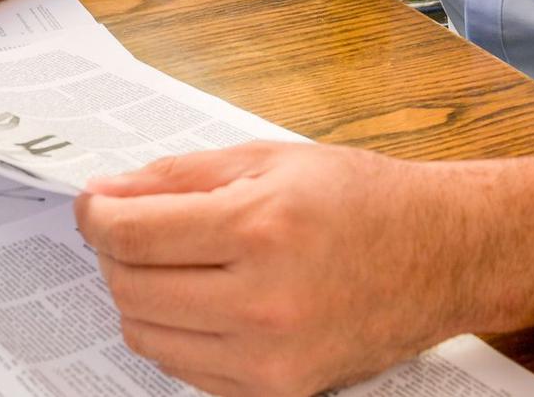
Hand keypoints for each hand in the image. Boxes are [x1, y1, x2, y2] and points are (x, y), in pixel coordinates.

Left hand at [76, 142, 461, 395]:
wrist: (441, 256)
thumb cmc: (360, 199)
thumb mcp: (267, 160)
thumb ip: (178, 176)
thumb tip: (106, 193)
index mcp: (260, 229)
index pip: (133, 234)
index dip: (96, 215)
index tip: (92, 203)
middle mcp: (263, 303)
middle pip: (131, 288)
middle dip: (114, 253)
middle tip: (130, 226)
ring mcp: (270, 360)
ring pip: (148, 336)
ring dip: (138, 296)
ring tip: (170, 262)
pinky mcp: (278, 393)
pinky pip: (186, 370)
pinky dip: (175, 333)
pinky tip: (202, 298)